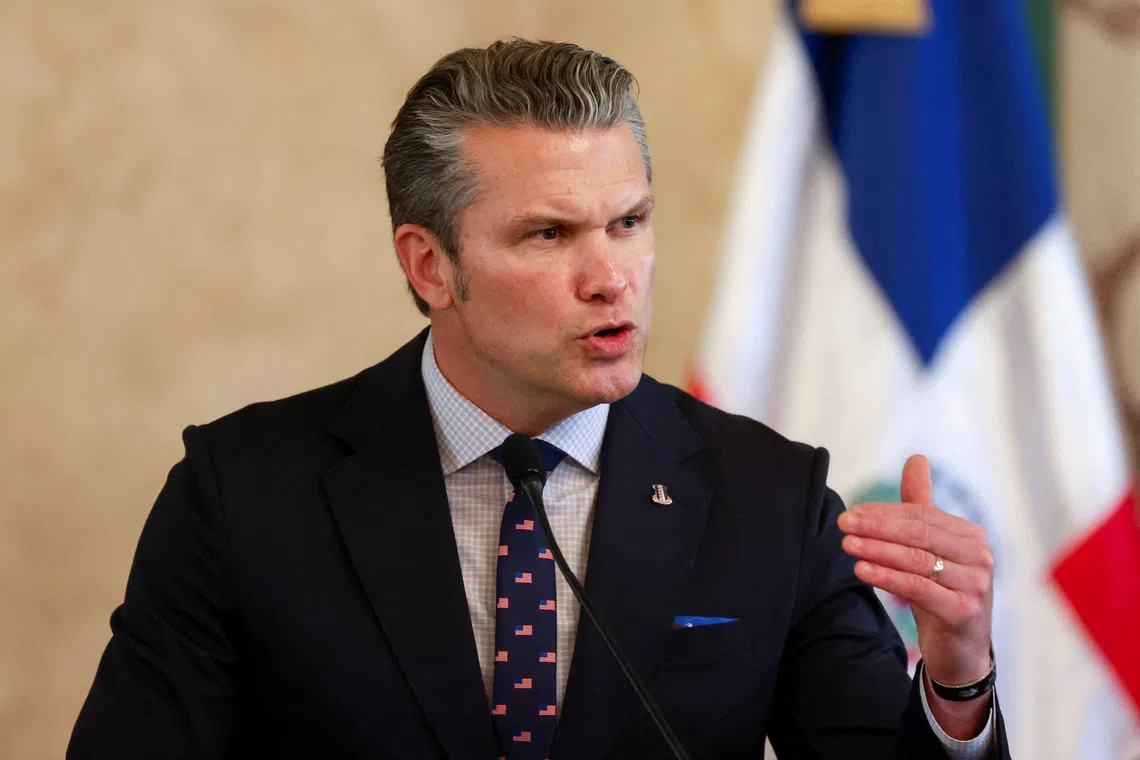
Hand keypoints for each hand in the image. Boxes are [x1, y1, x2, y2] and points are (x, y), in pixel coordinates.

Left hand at [837, 455, 993, 735]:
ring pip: (916, 560)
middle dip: (877, 527)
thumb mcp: (930, 548)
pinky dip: (887, 576)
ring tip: (847, 544)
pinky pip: (918, 588)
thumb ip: (921, 505)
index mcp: (970, 535)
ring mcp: (974, 584)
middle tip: (843, 523)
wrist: (960, 650)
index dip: (883, 513)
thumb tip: (916, 458)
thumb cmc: (941, 592)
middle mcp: (979, 556)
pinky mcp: (963, 611)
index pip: (921, 516)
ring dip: (877, 550)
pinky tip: (862, 569)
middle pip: (918, 534)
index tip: (851, 513)